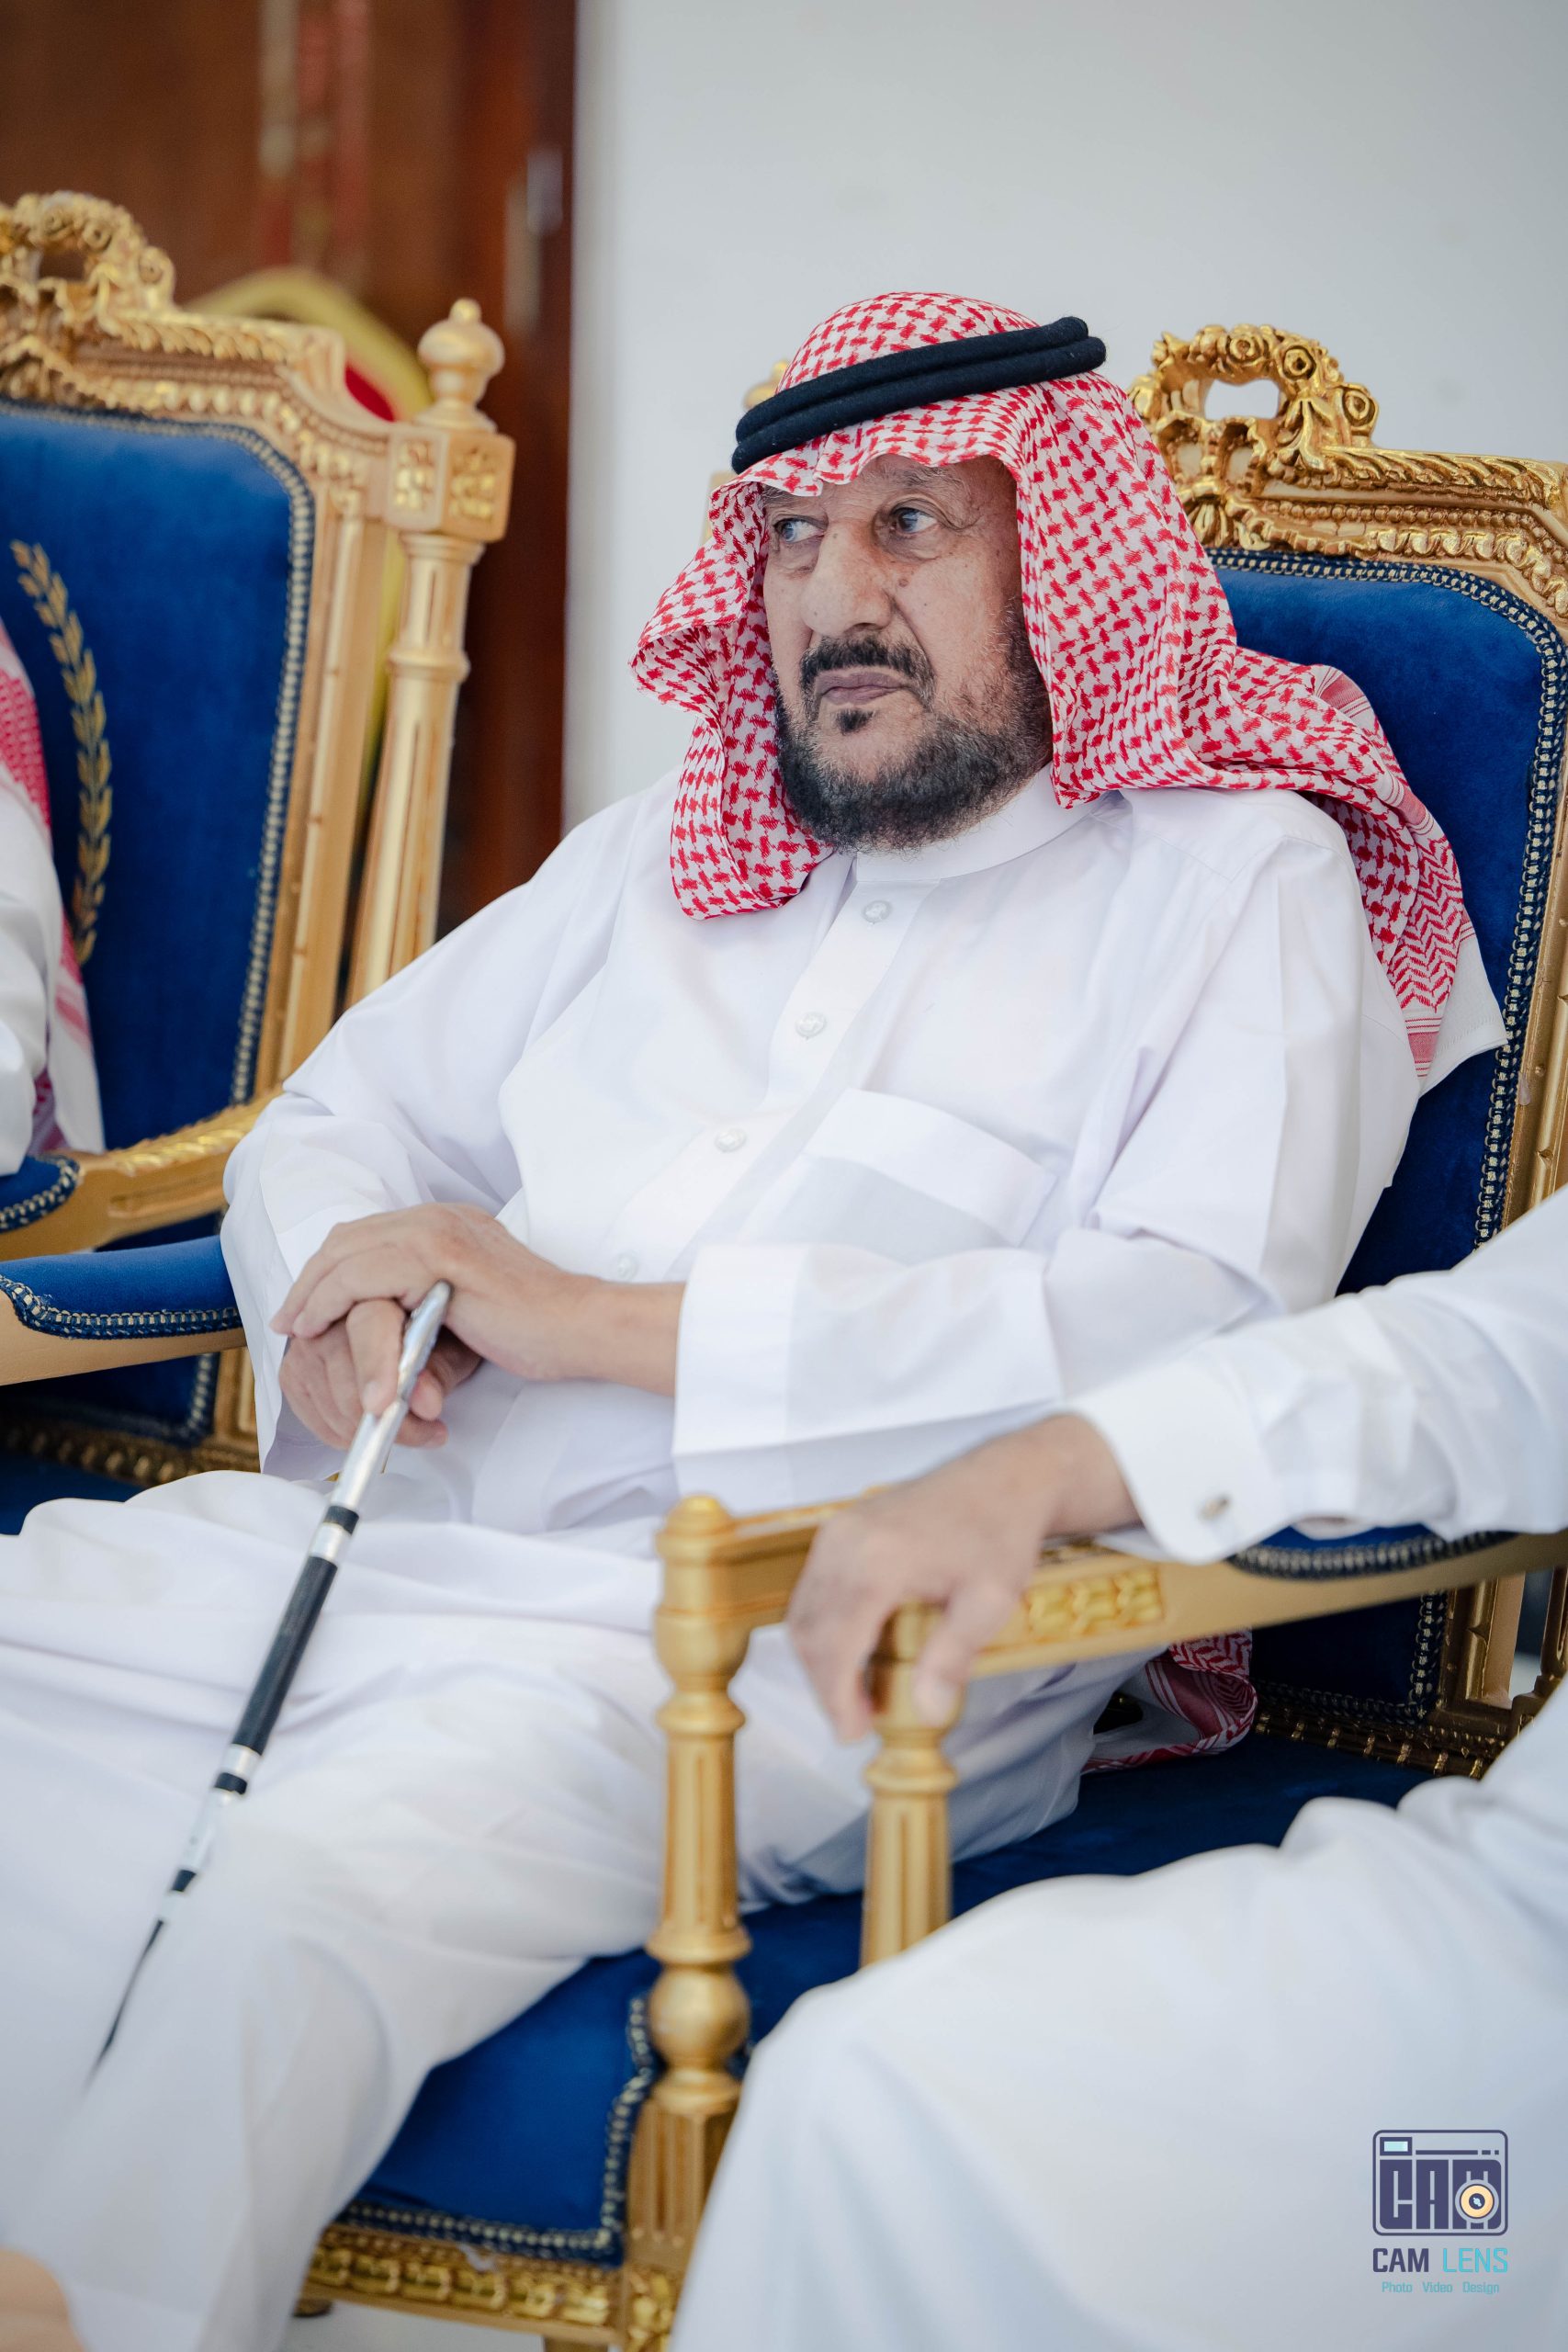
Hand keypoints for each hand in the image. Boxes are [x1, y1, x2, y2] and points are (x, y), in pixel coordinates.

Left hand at [271, 1202, 684, 1406]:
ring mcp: (442, 1231)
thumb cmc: (536, 1331)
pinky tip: (319, 1325)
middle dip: (310, 1279)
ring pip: (350, 1253)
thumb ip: (426, 1302)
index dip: (330, 1269)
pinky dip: (333, 1301)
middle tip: (287, 1319)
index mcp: (449, 1223)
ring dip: (313, 1293)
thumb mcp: (468, 1307)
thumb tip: (380, 1327)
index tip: (305, 1306)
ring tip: (295, 1328)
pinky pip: (366, 1275)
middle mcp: (441, 1217)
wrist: (580, 1328)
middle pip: (350, 1238)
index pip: (370, 1235)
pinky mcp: (443, 1256)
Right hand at [280, 1314, 479, 1448]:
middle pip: (341, 1365)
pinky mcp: (293, 1364)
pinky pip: (306, 1407)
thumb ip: (439, 1373)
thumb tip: (425, 1402)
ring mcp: (309, 1335)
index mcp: (382, 1287)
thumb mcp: (455, 1350)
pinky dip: (336, 1428)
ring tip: (402, 1428)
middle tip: (422, 1431)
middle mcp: (336, 1306)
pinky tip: (365, 1426)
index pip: (368, 1324)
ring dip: (362, 1426)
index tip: (381, 1406)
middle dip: (380, 1413)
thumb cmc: (438, 1338)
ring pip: (323, 1392)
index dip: (374, 1367)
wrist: (414, 1333)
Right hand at [789, 1416, 1135, 1740]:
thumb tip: (929, 1711)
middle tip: (857, 1720)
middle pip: (809, 1633)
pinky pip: (812, 1589)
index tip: (854, 1733)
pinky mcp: (838, 1528)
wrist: (1002, 1478)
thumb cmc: (1000, 1534)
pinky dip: (823, 1628)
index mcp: (875, 1562)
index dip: (837, 1697)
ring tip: (856, 1692)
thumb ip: (951, 1657)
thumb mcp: (989, 1602)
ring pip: (802, 1612)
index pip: (835, 1646)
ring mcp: (836, 1531)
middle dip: (825, 1685)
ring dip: (820, 1659)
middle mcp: (843, 1544)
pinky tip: (854, 1651)